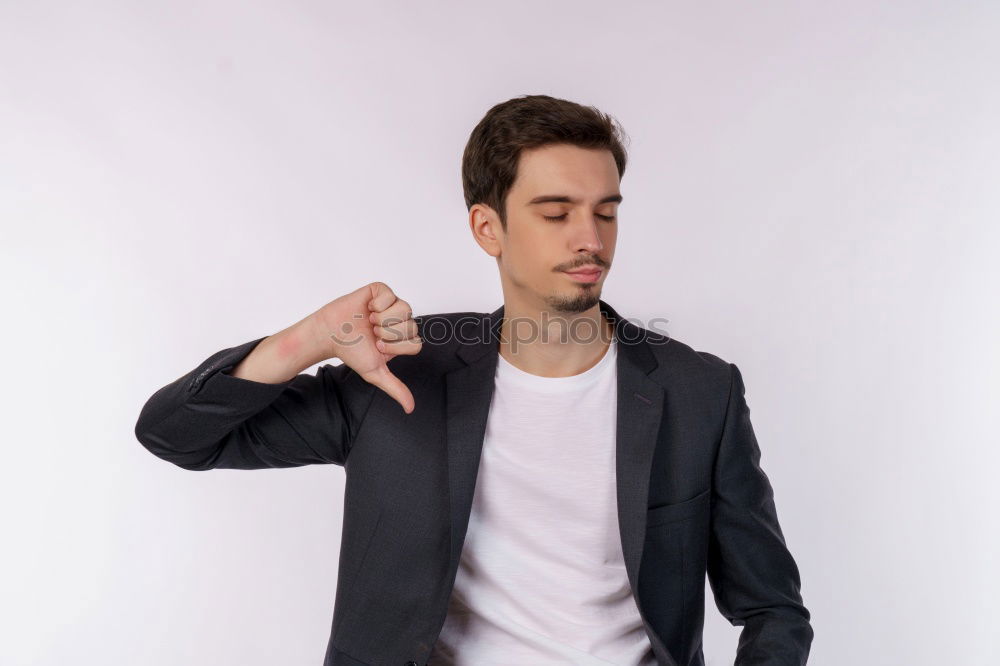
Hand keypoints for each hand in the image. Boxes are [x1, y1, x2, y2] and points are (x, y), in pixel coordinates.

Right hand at [311, 282, 422, 413]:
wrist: (329, 334)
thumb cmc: (351, 352)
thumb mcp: (375, 372)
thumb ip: (395, 388)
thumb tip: (410, 409)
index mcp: (402, 340)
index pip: (416, 344)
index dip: (396, 347)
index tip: (378, 346)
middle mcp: (400, 322)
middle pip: (411, 327)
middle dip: (388, 334)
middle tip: (372, 333)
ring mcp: (392, 305)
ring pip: (405, 309)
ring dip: (383, 319)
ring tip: (369, 321)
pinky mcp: (381, 291)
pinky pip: (391, 295)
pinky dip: (377, 304)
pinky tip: (368, 308)